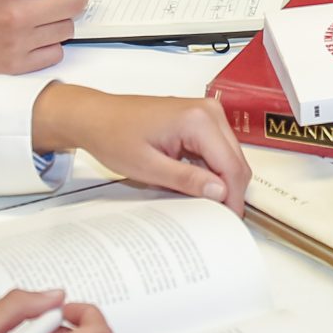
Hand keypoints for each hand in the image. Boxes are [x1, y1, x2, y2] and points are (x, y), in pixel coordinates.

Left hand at [34, 84, 250, 212]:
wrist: (96, 116)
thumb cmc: (114, 135)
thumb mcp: (149, 167)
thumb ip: (187, 180)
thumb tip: (220, 193)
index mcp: (199, 120)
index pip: (231, 166)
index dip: (233, 197)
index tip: (227, 220)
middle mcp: (208, 111)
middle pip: (236, 160)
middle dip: (229, 190)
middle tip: (214, 216)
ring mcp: (206, 113)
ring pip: (229, 156)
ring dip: (219, 179)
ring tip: (199, 199)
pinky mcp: (200, 118)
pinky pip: (217, 149)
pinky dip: (210, 168)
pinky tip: (193, 182)